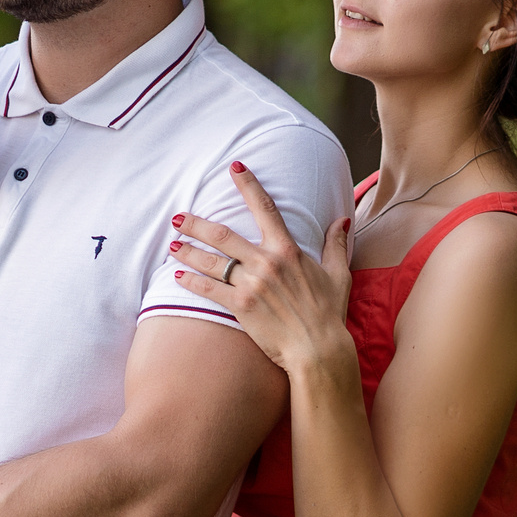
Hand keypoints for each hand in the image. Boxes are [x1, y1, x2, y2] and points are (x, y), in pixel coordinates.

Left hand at [168, 163, 356, 374]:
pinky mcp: (240, 306)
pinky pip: (208, 289)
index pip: (264, 207)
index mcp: (287, 249)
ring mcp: (251, 284)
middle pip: (222, 235)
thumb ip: (336, 244)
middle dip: (196, 224)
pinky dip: (191, 282)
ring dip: (189, 251)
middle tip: (178, 218)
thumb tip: (343, 219)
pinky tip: (178, 276)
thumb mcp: (339, 274)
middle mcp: (266, 262)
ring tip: (173, 245)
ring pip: (211, 261)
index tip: (234, 167)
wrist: (319, 349)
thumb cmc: (329, 313)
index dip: (248, 184)